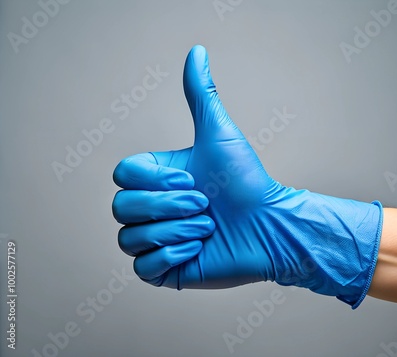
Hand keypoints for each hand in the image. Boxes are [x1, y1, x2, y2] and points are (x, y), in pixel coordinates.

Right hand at [112, 45, 382, 307]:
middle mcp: (152, 208)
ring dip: (175, 231)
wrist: (270, 225)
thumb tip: (197, 51)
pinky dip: (171, 257)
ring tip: (208, 228)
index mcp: (156, 178)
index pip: (121, 176)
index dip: (154, 179)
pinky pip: (143, 268)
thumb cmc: (246, 181)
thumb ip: (201, 95)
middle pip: (122, 208)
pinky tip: (199, 249)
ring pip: (130, 238)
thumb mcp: (219, 134)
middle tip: (205, 204)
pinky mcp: (166, 270)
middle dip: (168, 206)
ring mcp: (157, 240)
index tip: (191, 179)